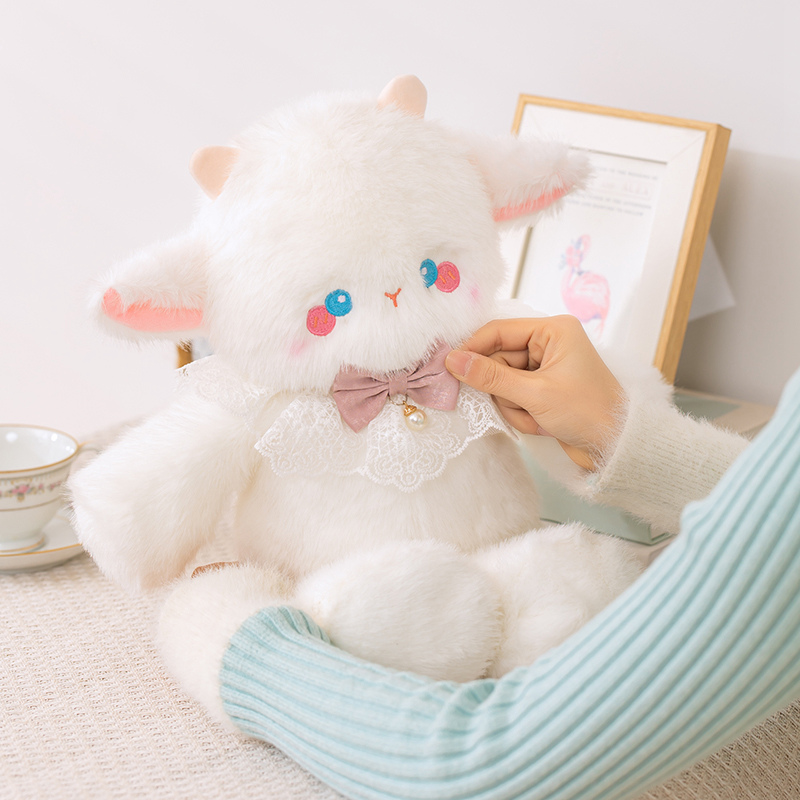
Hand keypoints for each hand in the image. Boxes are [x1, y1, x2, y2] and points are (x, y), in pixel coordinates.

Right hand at [445, 316, 624, 469]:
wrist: (616, 447)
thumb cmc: (586, 412)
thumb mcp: (535, 393)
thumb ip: (491, 376)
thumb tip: (453, 360)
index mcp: (553, 331)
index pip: (498, 331)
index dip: (473, 349)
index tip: (450, 367)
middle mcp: (548, 344)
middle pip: (498, 360)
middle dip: (503, 389)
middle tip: (517, 406)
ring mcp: (544, 368)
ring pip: (502, 382)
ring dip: (513, 405)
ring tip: (536, 418)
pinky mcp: (542, 390)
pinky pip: (513, 397)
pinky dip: (521, 413)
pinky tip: (540, 424)